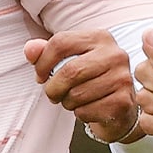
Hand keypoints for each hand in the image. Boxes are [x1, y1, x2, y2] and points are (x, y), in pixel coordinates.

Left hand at [24, 29, 140, 142]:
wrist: (119, 104)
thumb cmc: (89, 78)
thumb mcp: (68, 59)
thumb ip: (45, 51)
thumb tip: (30, 49)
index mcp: (100, 37)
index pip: (61, 42)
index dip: (42, 62)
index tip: (40, 75)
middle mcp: (115, 54)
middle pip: (69, 71)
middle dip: (53, 88)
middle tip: (52, 94)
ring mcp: (122, 78)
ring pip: (77, 94)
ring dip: (67, 102)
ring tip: (74, 100)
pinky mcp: (123, 102)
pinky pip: (86, 111)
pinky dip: (80, 114)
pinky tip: (89, 108)